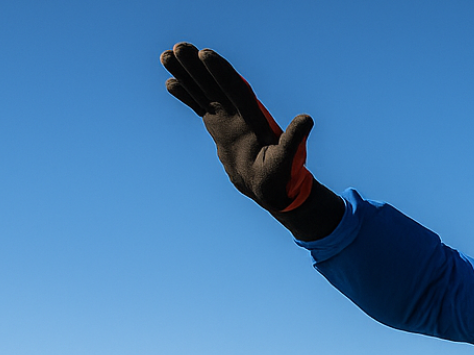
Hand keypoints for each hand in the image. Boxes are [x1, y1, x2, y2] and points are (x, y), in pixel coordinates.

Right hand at [161, 42, 314, 212]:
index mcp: (254, 118)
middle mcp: (239, 113)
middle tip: (179, 47)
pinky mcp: (217, 126)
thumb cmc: (281, 176)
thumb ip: (294, 139)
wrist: (268, 188)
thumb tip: (307, 119)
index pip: (236, 89)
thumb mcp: (287, 159)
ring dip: (186, 74)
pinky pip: (199, 106)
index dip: (222, 72)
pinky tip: (170, 82)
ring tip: (166, 55)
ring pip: (203, 91)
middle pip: (216, 84)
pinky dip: (186, 95)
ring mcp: (226, 118)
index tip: (206, 54)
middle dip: (198, 66)